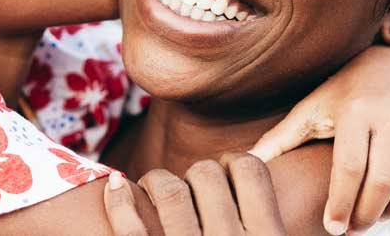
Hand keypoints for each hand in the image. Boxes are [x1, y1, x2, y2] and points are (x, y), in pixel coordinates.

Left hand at [105, 155, 285, 234]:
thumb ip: (272, 220)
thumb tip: (272, 175)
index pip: (250, 168)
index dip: (234, 161)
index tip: (224, 172)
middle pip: (206, 173)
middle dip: (195, 171)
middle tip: (189, 185)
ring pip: (169, 190)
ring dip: (157, 179)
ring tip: (154, 185)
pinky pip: (130, 227)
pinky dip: (118, 200)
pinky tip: (117, 186)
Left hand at [249, 46, 389, 233]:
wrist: (388, 67)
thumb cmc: (340, 95)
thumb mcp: (309, 111)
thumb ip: (279, 139)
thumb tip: (242, 164)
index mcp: (353, 112)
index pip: (348, 169)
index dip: (340, 204)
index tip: (332, 229)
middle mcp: (389, 115)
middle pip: (382, 181)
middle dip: (367, 215)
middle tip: (353, 228)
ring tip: (377, 215)